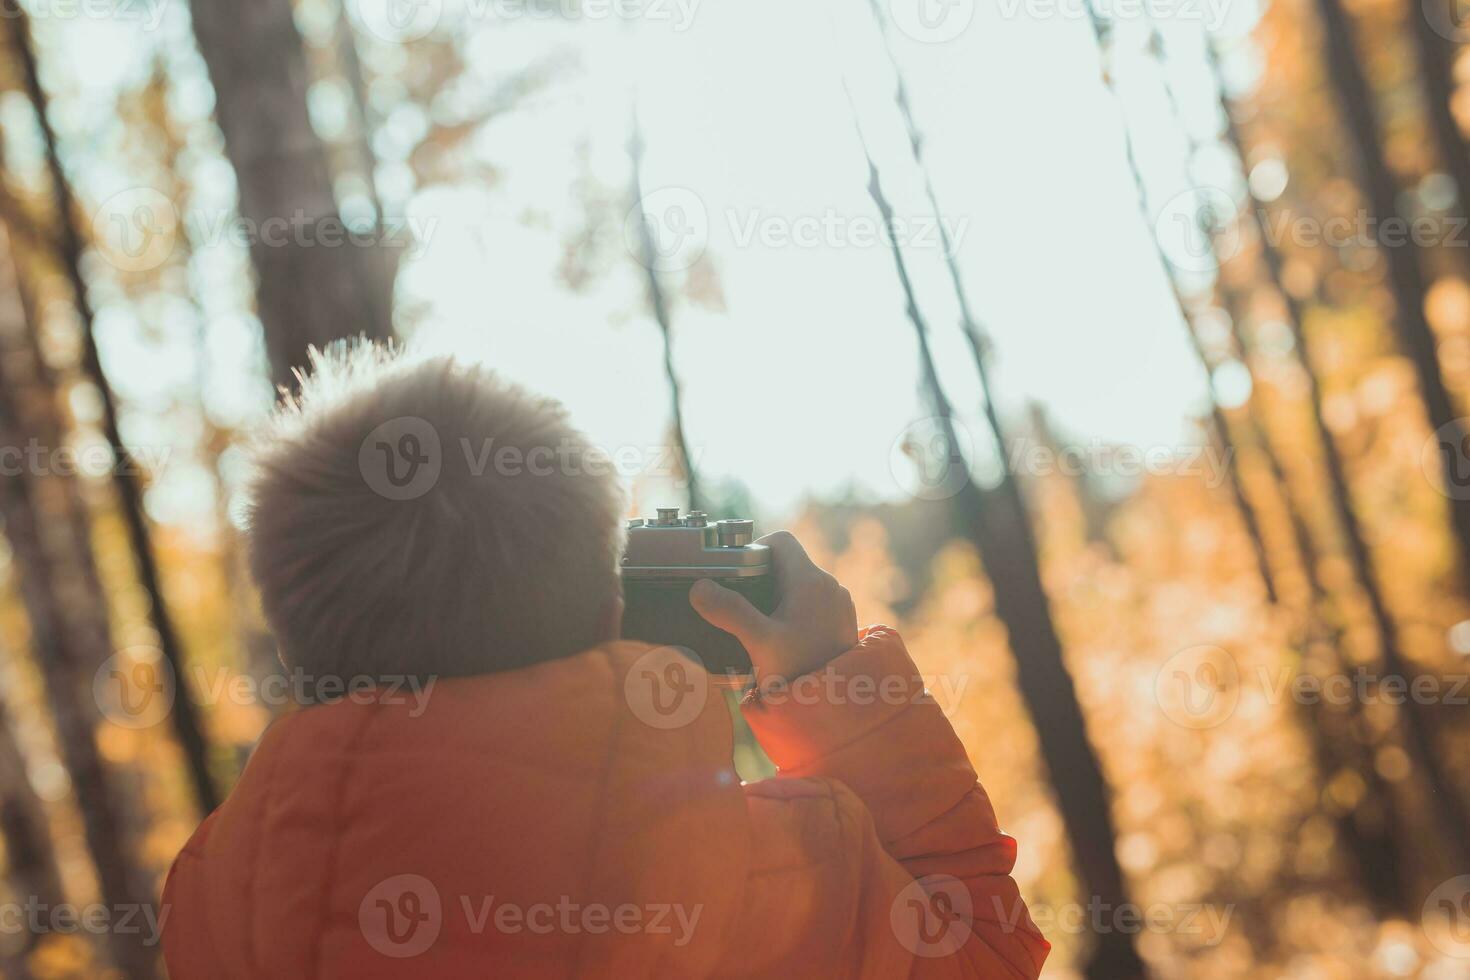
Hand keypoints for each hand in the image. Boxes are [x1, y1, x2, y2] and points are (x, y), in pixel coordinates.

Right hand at [689, 530, 856, 688]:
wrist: (840, 707)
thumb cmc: (803, 673)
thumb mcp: (760, 643)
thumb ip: (729, 612)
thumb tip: (699, 588)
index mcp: (811, 580)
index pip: (780, 541)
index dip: (755, 549)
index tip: (737, 573)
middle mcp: (830, 585)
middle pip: (788, 564)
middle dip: (762, 579)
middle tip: (741, 605)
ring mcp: (839, 604)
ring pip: (801, 585)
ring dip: (778, 598)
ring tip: (758, 626)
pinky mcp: (842, 622)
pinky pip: (813, 604)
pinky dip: (794, 613)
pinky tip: (781, 639)